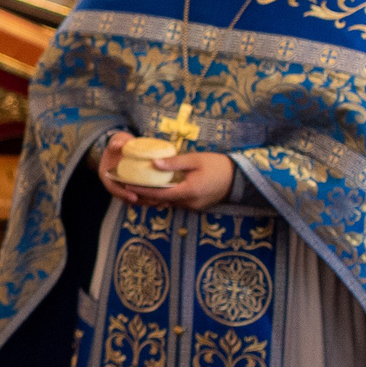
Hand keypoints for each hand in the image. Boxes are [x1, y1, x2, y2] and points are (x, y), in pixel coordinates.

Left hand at [95, 133, 232, 209]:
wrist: (239, 178)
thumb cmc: (217, 165)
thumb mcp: (195, 160)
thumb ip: (174, 163)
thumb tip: (153, 164)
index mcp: (189, 191)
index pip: (160, 194)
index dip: (142, 190)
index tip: (126, 184)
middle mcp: (190, 203)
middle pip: (162, 201)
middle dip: (144, 195)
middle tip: (127, 186)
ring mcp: (193, 206)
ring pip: (169, 203)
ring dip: (154, 197)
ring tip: (137, 187)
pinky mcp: (196, 206)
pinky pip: (177, 202)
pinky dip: (165, 197)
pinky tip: (157, 189)